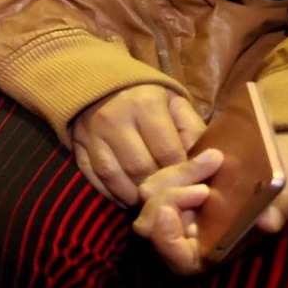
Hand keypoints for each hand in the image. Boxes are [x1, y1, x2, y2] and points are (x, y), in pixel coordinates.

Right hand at [70, 85, 205, 206]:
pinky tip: (129, 199)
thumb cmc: (146, 97)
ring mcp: (92, 136)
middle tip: (174, 201)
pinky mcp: (78, 148)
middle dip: (160, 189)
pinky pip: (95, 179)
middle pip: (141, 168)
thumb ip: (192, 130)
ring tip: (152, 204)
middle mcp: (115, 120)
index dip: (183, 174)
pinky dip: (112, 195)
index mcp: (145, 105)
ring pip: (115, 178)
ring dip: (136, 197)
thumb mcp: (173, 104)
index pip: (167, 152)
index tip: (194, 187)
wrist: (98, 83)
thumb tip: (208, 162)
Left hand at [133, 129, 287, 274]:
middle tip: (206, 187)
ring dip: (175, 177)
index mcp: (210, 252)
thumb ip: (276, 213)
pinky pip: (155, 178)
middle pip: (149, 226)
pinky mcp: (170, 189)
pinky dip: (176, 166)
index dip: (165, 240)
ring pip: (148, 199)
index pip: (176, 260)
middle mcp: (185, 236)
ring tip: (215, 162)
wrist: (273, 169)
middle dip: (170, 201)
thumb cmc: (279, 194)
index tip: (167, 211)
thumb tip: (267, 221)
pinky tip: (208, 156)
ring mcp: (174, 213)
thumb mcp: (284, 202)